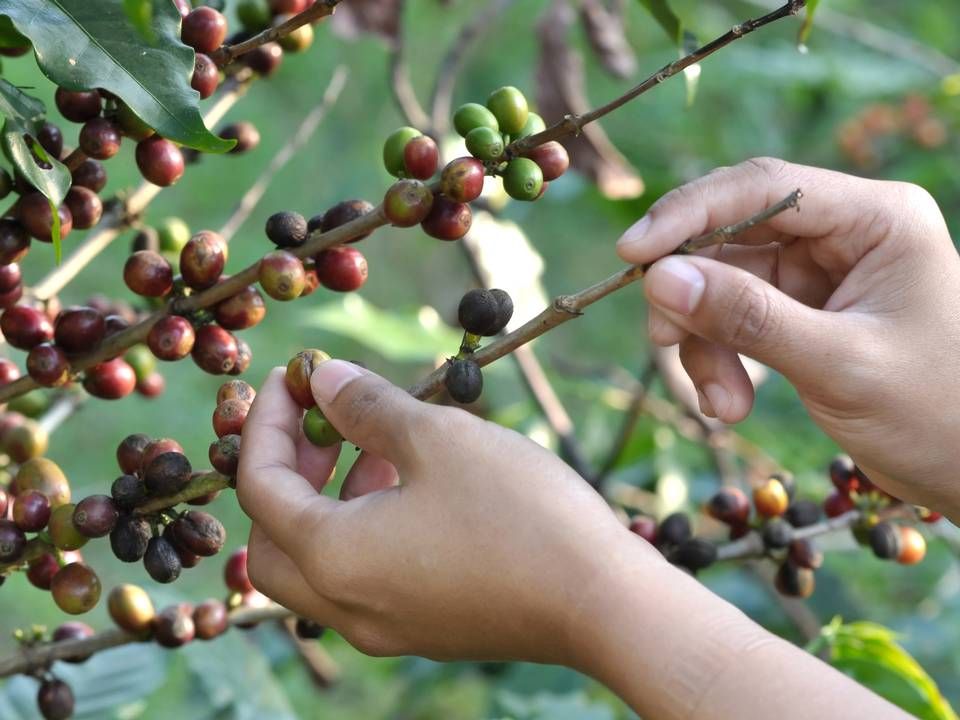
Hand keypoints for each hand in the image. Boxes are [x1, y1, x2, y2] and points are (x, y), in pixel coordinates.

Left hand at [236, 360, 654, 663]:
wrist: (603, 603)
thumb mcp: (438, 438)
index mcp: (335, 559)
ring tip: (378, 449)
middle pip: (272, 541)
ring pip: (318, 566)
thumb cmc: (518, 513)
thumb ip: (367, 407)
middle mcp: (347, 606)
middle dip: (284, 474)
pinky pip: (363, 581)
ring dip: (327, 502)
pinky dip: (363, 532)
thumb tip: (323, 381)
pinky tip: (414, 491)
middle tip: (321, 424)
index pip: (260, 486)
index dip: (267, 423)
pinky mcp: (425, 630)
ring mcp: (386, 628)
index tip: (292, 378)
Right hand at [616, 158, 959, 516]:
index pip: (763, 189)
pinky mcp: (802, 312)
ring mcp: (818, 274)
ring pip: (723, 286)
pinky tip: (729, 405)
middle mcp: (842, 234)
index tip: (632, 255)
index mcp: (874, 219)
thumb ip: (749, 319)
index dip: (688, 214)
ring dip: (706, 344)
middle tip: (666, 343)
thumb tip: (659, 278)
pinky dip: (720, 360)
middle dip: (696, 298)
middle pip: (731, 239)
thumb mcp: (840, 365)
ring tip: (721, 403)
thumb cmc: (938, 414)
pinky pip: (735, 321)